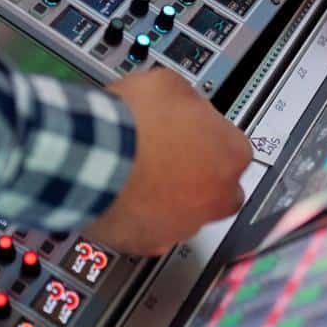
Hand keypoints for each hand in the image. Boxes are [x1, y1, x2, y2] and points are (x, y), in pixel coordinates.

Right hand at [84, 69, 251, 256]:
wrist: (94, 156)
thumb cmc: (134, 121)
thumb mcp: (168, 83)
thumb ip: (188, 100)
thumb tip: (183, 104)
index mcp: (231, 153)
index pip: (231, 146)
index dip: (206, 136)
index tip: (187, 130)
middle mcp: (218, 196)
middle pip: (217, 187)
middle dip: (196, 175)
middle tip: (166, 156)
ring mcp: (185, 225)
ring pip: (183, 212)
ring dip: (166, 196)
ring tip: (136, 173)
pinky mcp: (151, 243)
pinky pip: (149, 230)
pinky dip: (139, 216)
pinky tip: (121, 194)